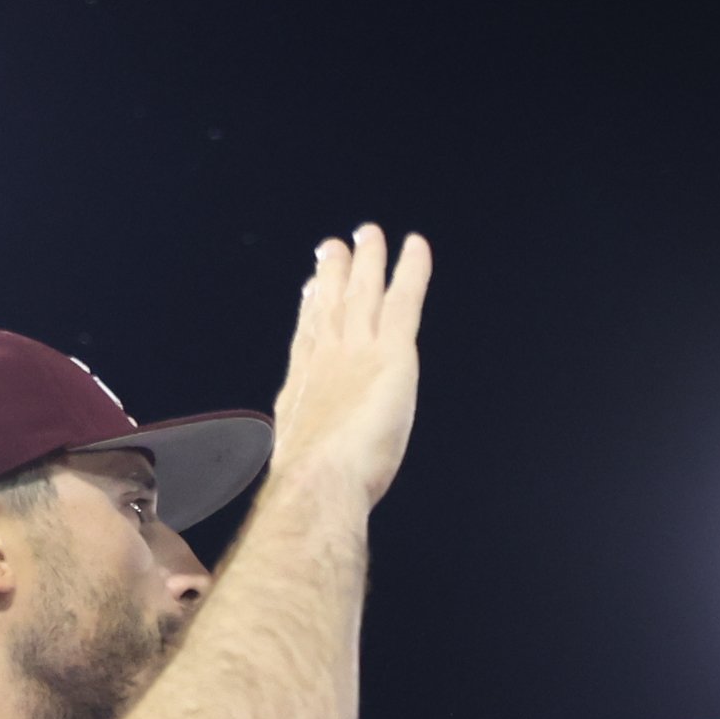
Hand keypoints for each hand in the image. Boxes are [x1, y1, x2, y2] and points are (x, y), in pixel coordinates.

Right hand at [267, 225, 432, 506]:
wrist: (321, 478)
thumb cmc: (313, 483)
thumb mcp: (302, 461)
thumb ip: (307, 450)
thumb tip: (302, 468)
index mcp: (305, 384)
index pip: (308, 337)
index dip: (309, 310)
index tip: (308, 290)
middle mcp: (328, 356)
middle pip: (329, 303)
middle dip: (332, 273)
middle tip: (334, 246)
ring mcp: (358, 348)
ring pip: (364, 290)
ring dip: (368, 259)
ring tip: (370, 234)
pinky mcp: (392, 351)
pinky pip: (405, 299)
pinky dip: (411, 270)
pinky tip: (417, 247)